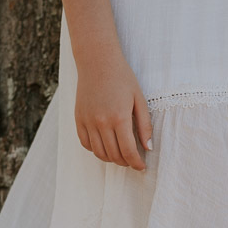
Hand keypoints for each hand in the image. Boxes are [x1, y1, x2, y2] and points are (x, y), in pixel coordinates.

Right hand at [74, 48, 152, 170]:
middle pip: (114, 155)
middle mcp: (102, 122)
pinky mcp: (79, 119)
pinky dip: (96, 150)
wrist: (97, 60)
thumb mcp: (139, 100)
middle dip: (126, 162)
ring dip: (111, 159)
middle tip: (132, 160)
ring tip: (120, 155)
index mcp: (119, 118)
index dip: (137, 164)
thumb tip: (148, 148)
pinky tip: (105, 145)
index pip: (129, 151)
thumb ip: (144, 126)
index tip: (142, 167)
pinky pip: (86, 144)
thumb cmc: (122, 78)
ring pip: (99, 153)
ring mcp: (88, 121)